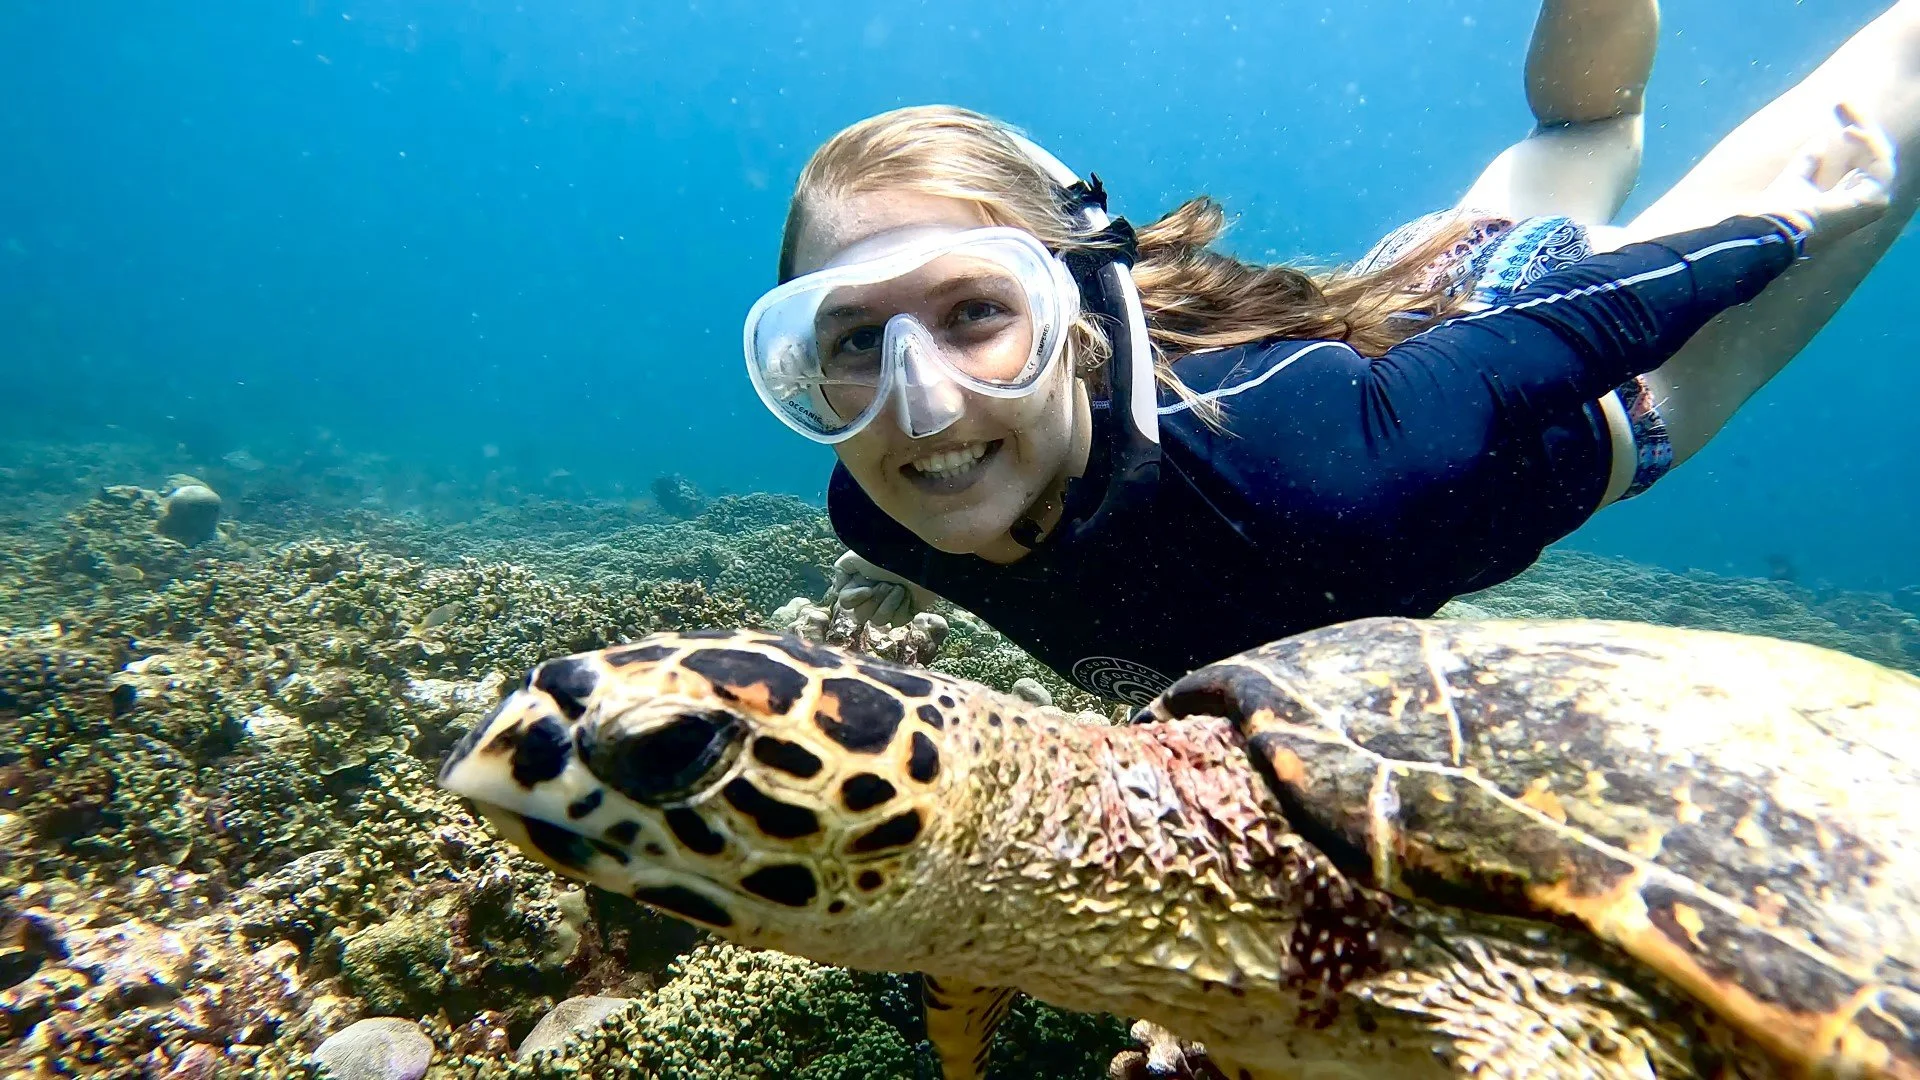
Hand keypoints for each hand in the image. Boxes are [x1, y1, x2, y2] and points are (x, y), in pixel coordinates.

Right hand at [825, 551, 932, 628]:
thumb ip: (842, 569)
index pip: (845, 604)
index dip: (854, 599)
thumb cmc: (889, 553)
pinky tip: (909, 595)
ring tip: (900, 587)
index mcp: (859, 582)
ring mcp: (890, 605)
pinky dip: (902, 607)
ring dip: (889, 603)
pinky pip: (897, 622)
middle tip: (887, 584)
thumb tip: (839, 589)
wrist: (920, 557)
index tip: (867, 589)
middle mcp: (872, 595)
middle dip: (875, 600)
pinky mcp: (907, 611)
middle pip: (860, 616)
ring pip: (878, 621)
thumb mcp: (857, 555)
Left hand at [1746, 103, 1895, 257]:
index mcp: (1847, 199)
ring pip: (1880, 154)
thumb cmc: (1779, 211)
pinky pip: (1881, 162)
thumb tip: (1819, 142)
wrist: (1774, 228)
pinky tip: (1850, 130)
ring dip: (1863, 126)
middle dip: (1860, 123)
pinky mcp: (1876, 201)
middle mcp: (1865, 202)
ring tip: (1843, 107)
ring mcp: (1874, 204)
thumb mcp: (1795, 178)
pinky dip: (1868, 143)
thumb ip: (1808, 163)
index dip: (1854, 132)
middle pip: (1873, 154)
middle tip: (1842, 101)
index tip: (1838, 107)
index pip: (1862, 159)